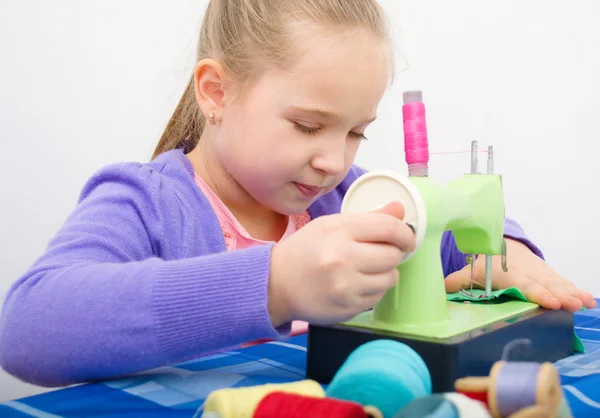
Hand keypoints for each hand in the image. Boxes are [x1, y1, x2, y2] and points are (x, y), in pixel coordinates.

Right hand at [267, 201, 415, 326]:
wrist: (276, 283)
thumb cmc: (305, 250)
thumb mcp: (331, 225)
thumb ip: (368, 218)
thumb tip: (400, 210)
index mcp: (338, 230)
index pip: (388, 228)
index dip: (405, 233)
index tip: (406, 238)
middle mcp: (342, 258)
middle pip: (393, 255)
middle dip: (393, 253)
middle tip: (380, 253)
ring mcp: (345, 286)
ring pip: (389, 278)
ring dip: (384, 273)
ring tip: (366, 270)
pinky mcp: (347, 307)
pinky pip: (378, 297)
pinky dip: (373, 290)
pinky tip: (356, 284)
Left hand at [444, 238, 595, 312]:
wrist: (504, 242)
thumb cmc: (487, 262)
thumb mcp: (471, 271)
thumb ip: (457, 281)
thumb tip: (439, 289)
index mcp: (508, 274)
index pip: (524, 286)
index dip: (537, 295)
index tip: (551, 303)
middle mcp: (527, 273)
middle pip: (544, 286)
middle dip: (558, 295)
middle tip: (571, 305)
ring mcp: (541, 274)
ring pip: (557, 284)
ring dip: (571, 293)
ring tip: (584, 303)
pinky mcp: (549, 275)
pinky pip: (564, 282)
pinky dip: (576, 290)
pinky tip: (589, 300)